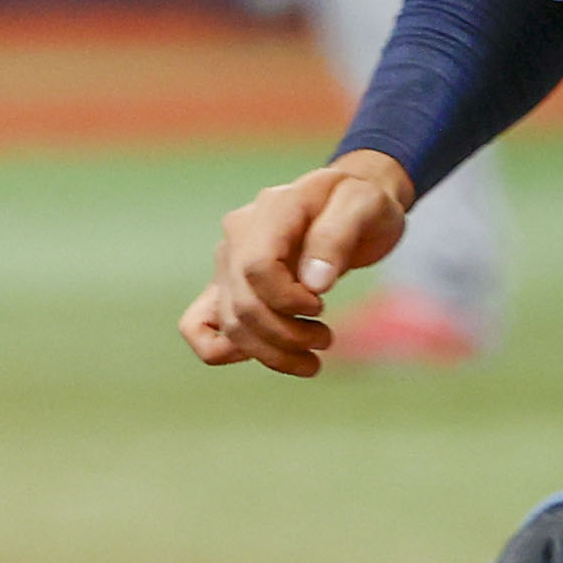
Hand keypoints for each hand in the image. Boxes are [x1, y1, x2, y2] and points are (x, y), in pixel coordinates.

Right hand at [180, 153, 414, 374]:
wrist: (349, 207)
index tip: (321, 306)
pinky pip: (197, 324)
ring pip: (229, 323)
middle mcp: (238, 234)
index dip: (288, 300)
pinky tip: (266, 354)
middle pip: (243, 304)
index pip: (257, 267)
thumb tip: (314, 284)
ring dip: (270, 353)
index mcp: (272, 210)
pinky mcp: (226, 285)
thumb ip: (337, 238)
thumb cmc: (360, 205)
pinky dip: (225, 351)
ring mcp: (227, 261)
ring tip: (312, 358)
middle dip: (286, 336)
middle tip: (325, 339)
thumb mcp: (364, 207)